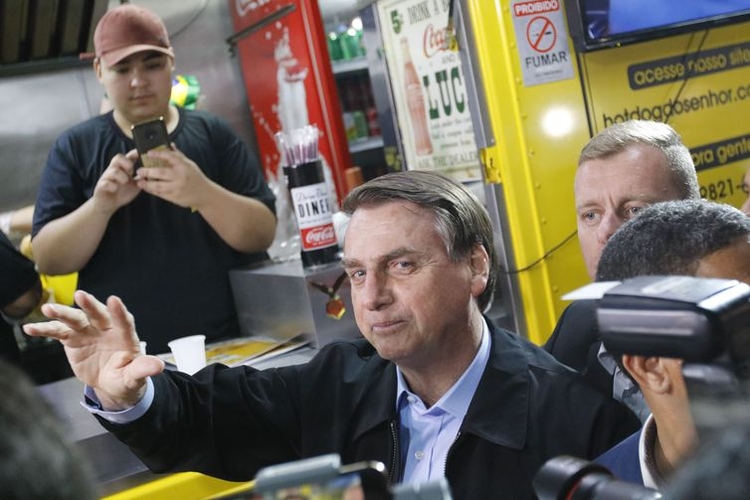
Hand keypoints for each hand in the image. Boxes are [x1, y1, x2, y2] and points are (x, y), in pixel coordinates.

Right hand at [23, 290, 163, 409]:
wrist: (111, 384)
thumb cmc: (127, 377)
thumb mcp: (135, 376)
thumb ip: (143, 369)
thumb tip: (159, 366)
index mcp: (125, 336)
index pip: (124, 321)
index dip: (119, 312)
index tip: (114, 300)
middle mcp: (106, 329)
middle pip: (98, 314)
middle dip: (90, 305)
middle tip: (81, 295)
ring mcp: (88, 332)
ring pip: (75, 319)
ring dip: (62, 313)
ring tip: (47, 309)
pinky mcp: (72, 339)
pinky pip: (58, 332)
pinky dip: (44, 329)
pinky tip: (30, 328)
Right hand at [92, 152, 141, 213]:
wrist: (108, 205)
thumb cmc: (122, 193)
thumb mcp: (135, 185)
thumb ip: (142, 179)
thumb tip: (153, 174)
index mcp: (123, 169)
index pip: (128, 157)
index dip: (134, 153)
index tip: (141, 153)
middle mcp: (114, 170)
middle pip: (118, 157)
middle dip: (126, 163)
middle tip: (131, 172)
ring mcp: (107, 178)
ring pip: (113, 170)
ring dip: (121, 176)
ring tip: (124, 182)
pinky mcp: (101, 186)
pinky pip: (106, 183)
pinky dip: (112, 186)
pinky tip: (115, 189)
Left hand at [135, 145, 209, 208]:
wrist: (205, 194)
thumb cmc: (196, 177)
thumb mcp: (190, 164)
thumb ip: (178, 155)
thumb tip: (169, 145)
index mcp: (184, 166)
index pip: (170, 157)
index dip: (158, 154)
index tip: (148, 153)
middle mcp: (180, 176)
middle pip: (161, 173)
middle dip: (148, 172)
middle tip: (139, 170)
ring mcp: (177, 188)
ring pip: (158, 186)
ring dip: (147, 184)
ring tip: (140, 181)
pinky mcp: (175, 197)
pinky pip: (161, 194)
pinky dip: (152, 191)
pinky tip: (147, 188)